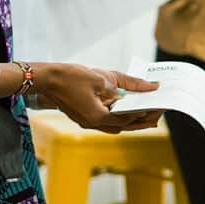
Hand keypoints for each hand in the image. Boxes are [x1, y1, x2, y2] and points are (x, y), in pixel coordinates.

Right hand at [31, 63, 160, 132]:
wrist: (46, 79)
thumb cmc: (71, 77)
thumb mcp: (101, 78)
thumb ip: (125, 85)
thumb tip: (146, 87)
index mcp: (97, 117)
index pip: (127, 119)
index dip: (144, 114)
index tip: (158, 108)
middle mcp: (92, 123)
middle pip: (122, 126)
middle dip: (140, 122)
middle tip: (156, 117)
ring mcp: (86, 121)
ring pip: (113, 125)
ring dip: (129, 121)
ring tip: (145, 114)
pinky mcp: (83, 116)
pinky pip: (105, 120)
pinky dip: (117, 116)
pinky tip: (125, 108)